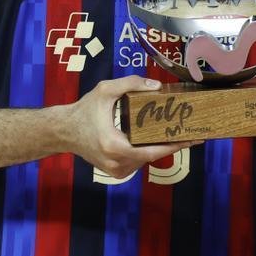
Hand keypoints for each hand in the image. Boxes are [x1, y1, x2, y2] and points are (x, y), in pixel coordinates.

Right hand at [65, 75, 196, 179]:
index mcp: (115, 146)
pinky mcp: (115, 172)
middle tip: (191, 132)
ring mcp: (116, 171)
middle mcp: (116, 164)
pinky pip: (138, 162)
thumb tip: (156, 87)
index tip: (192, 139)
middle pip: (153, 156)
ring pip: (146, 160)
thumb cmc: (83, 111)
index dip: (175, 145)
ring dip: (160, 148)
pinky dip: (147, 151)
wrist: (63, 131)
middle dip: (172, 144)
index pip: (152, 151)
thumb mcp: (105, 91)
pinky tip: (157, 140)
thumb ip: (131, 84)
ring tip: (177, 133)